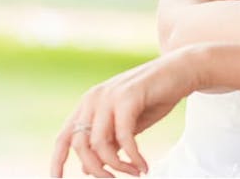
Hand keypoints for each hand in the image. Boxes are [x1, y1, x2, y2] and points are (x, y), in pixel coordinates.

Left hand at [50, 48, 197, 176]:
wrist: (182, 70)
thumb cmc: (156, 97)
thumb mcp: (128, 124)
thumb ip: (108, 141)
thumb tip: (88, 168)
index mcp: (89, 103)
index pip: (65, 137)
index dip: (57, 162)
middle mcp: (94, 98)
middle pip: (81, 146)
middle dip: (97, 170)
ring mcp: (110, 96)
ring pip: (100, 144)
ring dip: (117, 166)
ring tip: (134, 172)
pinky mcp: (128, 97)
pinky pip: (123, 137)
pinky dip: (133, 156)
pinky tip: (144, 165)